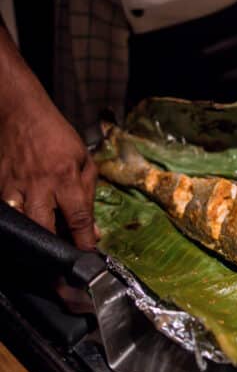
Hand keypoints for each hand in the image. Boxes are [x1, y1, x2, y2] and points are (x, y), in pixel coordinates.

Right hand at [0, 78, 96, 249]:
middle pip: (45, 226)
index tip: (88, 258)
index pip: (78, 218)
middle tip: (64, 258)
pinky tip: (27, 226)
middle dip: (55, 246)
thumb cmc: (57, 136)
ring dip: (34, 236)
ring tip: (45, 246)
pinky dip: (17, 222)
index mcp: (66, 178)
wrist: (20, 113)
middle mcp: (39, 185)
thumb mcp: (84, 161)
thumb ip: (89, 196)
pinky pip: (7, 211)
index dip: (84, 242)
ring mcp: (14, 186)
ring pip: (22, 222)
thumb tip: (94, 230)